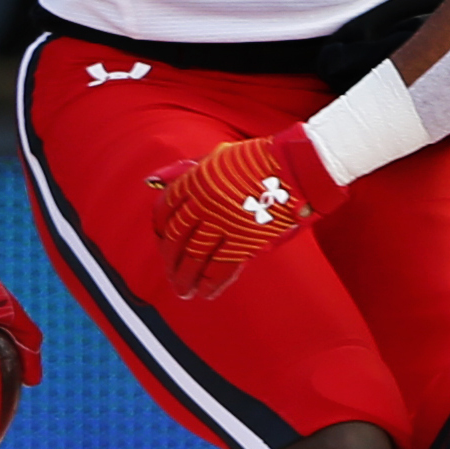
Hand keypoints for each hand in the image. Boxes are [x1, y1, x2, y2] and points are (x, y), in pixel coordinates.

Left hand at [147, 128, 344, 299]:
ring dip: (185, 277)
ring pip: (194, 256)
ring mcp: (224, 222)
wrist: (297, 166)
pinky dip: (211, 283)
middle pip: (177, 237)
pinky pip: (220, 267)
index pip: (166, 208)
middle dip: (171, 260)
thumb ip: (191, 169)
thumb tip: (153, 180)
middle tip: (170, 274)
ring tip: (183, 291)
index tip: (161, 240)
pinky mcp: (244, 239)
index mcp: (197, 179)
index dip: (160, 228)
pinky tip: (205, 293)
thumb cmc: (262, 159)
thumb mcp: (221, 155)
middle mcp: (205, 202)